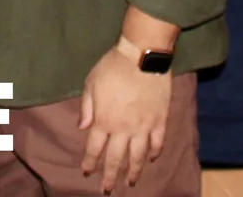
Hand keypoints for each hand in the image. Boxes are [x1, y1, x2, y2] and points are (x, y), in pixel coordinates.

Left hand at [80, 47, 171, 192]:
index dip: (90, 162)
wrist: (141, 57)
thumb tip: (83, 127)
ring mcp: (143, 127)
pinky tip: (151, 159)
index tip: (87, 172)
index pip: (94, 148)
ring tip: (131, 182)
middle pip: (116, 159)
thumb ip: (87, 107)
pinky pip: (157, 143)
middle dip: (110, 176)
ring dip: (134, 172)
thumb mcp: (91, 83)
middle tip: (107, 189)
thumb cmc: (112, 67)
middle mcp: (123, 129)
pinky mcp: (159, 121)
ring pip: (138, 157)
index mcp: (104, 120)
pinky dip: (154, 154)